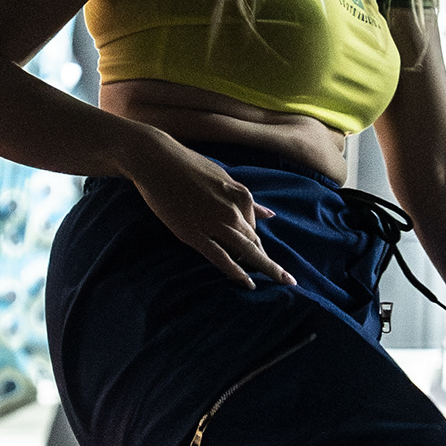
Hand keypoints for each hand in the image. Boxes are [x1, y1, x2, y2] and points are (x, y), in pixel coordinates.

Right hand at [120, 127, 296, 290]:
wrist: (158, 162)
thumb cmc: (189, 166)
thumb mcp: (224, 178)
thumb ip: (246, 200)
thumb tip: (270, 214)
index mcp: (241, 195)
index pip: (254, 226)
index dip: (254, 240)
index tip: (255, 252)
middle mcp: (232, 211)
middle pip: (255, 241)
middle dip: (270, 262)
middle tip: (287, 280)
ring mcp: (214, 224)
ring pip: (246, 251)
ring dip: (264, 269)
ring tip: (279, 283)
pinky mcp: (195, 234)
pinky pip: (220, 257)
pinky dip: (236, 271)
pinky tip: (247, 282)